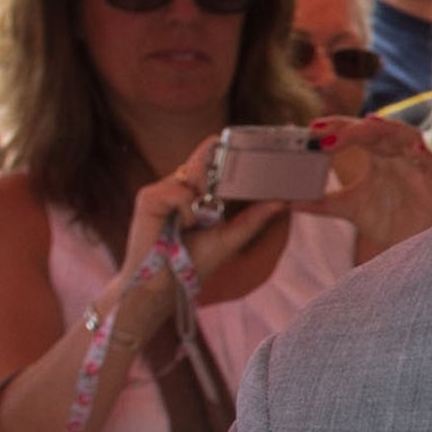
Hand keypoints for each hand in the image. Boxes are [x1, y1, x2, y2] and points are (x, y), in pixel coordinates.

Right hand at [122, 139, 281, 331]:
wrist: (164, 285)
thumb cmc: (194, 262)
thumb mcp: (231, 238)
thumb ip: (254, 219)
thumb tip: (283, 201)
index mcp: (199, 192)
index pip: (216, 162)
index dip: (233, 154)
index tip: (256, 147)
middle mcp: (181, 186)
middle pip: (205, 159)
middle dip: (222, 167)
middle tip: (232, 187)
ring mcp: (164, 189)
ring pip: (193, 172)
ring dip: (204, 197)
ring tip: (198, 223)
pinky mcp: (148, 197)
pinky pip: (178, 191)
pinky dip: (187, 210)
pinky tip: (185, 226)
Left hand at [312, 115, 431, 259]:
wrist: (408, 248)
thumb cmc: (384, 222)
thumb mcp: (347, 208)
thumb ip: (319, 202)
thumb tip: (286, 201)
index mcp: (378, 154)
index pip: (356, 131)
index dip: (336, 126)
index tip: (311, 130)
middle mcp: (397, 153)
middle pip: (377, 129)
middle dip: (352, 129)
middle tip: (326, 135)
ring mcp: (417, 163)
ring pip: (406, 134)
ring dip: (388, 129)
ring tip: (368, 125)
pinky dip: (424, 153)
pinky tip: (413, 149)